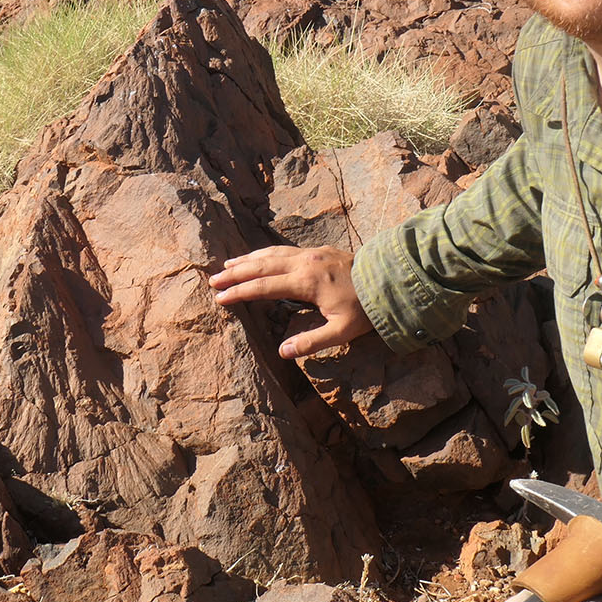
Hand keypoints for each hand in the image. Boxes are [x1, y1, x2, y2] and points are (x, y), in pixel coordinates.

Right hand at [209, 245, 373, 358]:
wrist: (388, 279)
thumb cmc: (365, 309)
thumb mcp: (342, 331)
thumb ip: (311, 341)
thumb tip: (283, 352)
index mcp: (306, 283)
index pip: (264, 287)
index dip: (240, 292)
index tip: (220, 298)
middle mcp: (304, 263)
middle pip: (261, 266)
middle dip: (235, 273)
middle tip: (213, 280)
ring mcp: (310, 253)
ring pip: (271, 253)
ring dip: (247, 260)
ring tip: (228, 265)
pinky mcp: (317, 249)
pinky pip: (283, 249)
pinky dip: (265, 253)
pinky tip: (258, 257)